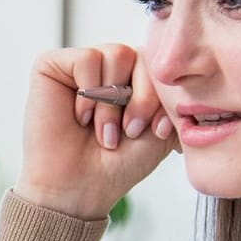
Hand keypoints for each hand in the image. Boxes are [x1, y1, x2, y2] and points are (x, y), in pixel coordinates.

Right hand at [14, 43, 175, 219]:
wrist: (79, 186)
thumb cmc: (117, 163)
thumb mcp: (162, 130)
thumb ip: (176, 98)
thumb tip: (188, 77)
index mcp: (135, 77)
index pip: (162, 64)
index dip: (163, 97)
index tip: (157, 131)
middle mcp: (110, 66)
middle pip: (143, 55)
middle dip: (142, 100)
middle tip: (128, 132)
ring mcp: (82, 64)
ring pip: (117, 54)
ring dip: (113, 101)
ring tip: (102, 130)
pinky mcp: (52, 64)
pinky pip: (87, 59)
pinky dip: (88, 93)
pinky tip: (80, 117)